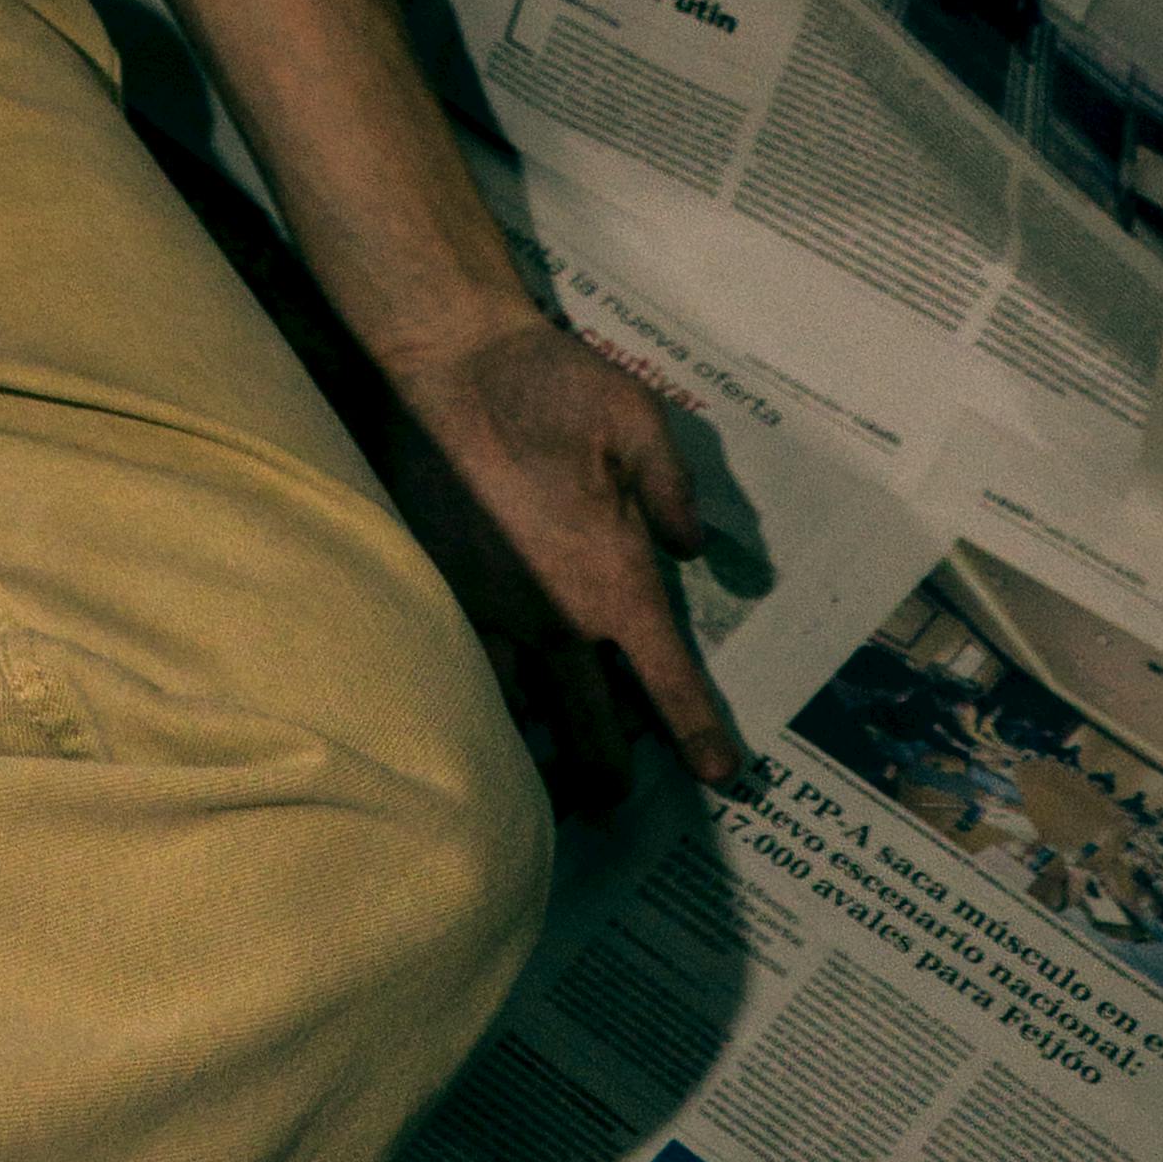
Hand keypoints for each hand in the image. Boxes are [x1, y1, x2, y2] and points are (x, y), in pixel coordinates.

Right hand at [391, 303, 747, 806]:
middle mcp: (556, 619)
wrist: (439, 367)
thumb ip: (675, 493)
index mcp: (614, 582)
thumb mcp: (639, 420)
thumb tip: (690, 551)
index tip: (723, 779)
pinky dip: (499, 702)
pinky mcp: (443, 595)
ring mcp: (493, 615)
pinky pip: (478, 676)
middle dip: (616, 775)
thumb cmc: (546, 386)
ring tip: (562, 763)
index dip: (700, 737)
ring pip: (530, 717)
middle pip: (596, 733)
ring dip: (552, 743)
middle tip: (625, 794)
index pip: (667, 684)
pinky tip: (505, 703)